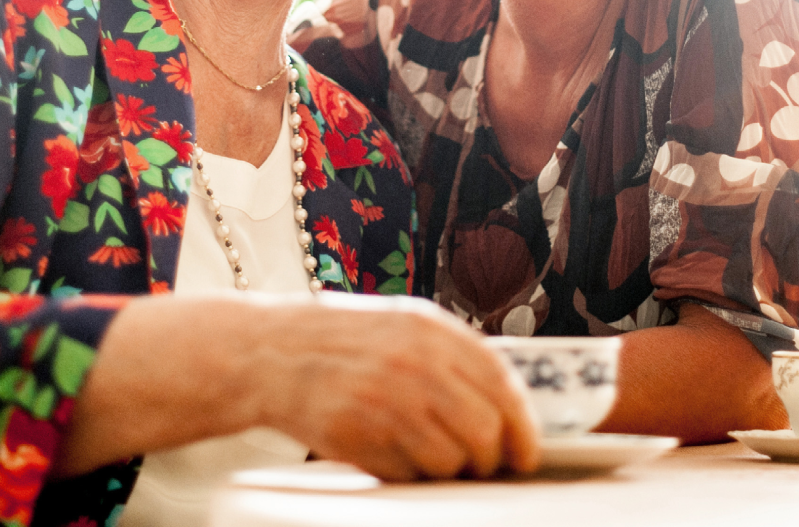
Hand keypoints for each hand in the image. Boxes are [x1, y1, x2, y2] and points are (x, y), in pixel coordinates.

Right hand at [255, 294, 541, 480]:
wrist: (271, 353)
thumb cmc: (342, 341)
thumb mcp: (403, 325)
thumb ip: (454, 354)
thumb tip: (506, 404)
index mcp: (429, 330)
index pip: (500, 383)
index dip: (522, 425)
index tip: (526, 451)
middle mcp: (411, 363)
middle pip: (482, 429)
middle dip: (490, 457)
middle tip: (482, 464)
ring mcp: (382, 400)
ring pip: (448, 459)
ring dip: (449, 469)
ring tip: (430, 456)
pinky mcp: (356, 435)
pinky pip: (406, 474)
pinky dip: (409, 474)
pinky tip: (394, 454)